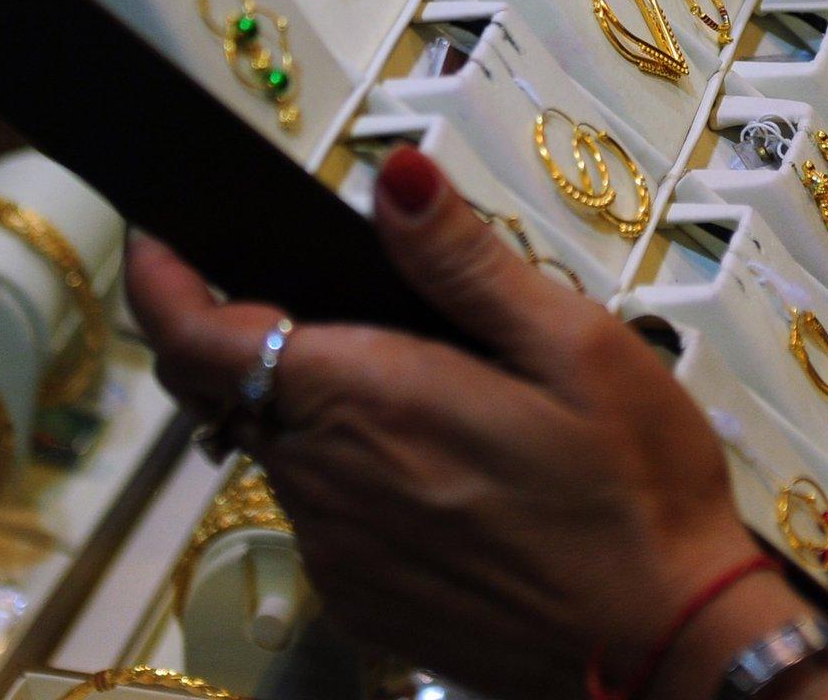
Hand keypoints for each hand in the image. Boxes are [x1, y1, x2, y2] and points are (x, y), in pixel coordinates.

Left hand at [127, 148, 827, 699]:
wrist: (668, 651)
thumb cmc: (634, 490)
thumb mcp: (572, 345)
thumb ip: (461, 260)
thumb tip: (391, 176)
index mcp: (359, 399)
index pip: (193, 335)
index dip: (158, 279)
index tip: (160, 237)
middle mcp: (322, 480)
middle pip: (230, 388)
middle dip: (252, 332)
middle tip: (332, 295)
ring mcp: (335, 551)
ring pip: (280, 450)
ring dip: (315, 408)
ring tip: (424, 388)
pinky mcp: (361, 601)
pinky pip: (322, 514)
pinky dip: (350, 475)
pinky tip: (443, 473)